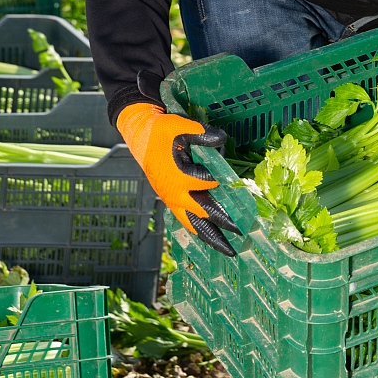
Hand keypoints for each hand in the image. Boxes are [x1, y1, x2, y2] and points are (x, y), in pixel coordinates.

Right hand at [118, 101, 238, 255]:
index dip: (220, 189)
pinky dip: (198, 230)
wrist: (140, 136)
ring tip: (225, 250)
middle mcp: (175, 194)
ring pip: (192, 224)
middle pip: (201, 217)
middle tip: (237, 240)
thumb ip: (201, 134)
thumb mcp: (180, 127)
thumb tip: (222, 137)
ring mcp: (172, 200)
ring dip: (209, 237)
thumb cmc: (161, 131)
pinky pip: (185, 220)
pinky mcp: (170, 200)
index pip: (207, 186)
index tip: (236, 199)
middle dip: (220, 229)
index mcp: (178, 178)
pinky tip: (208, 238)